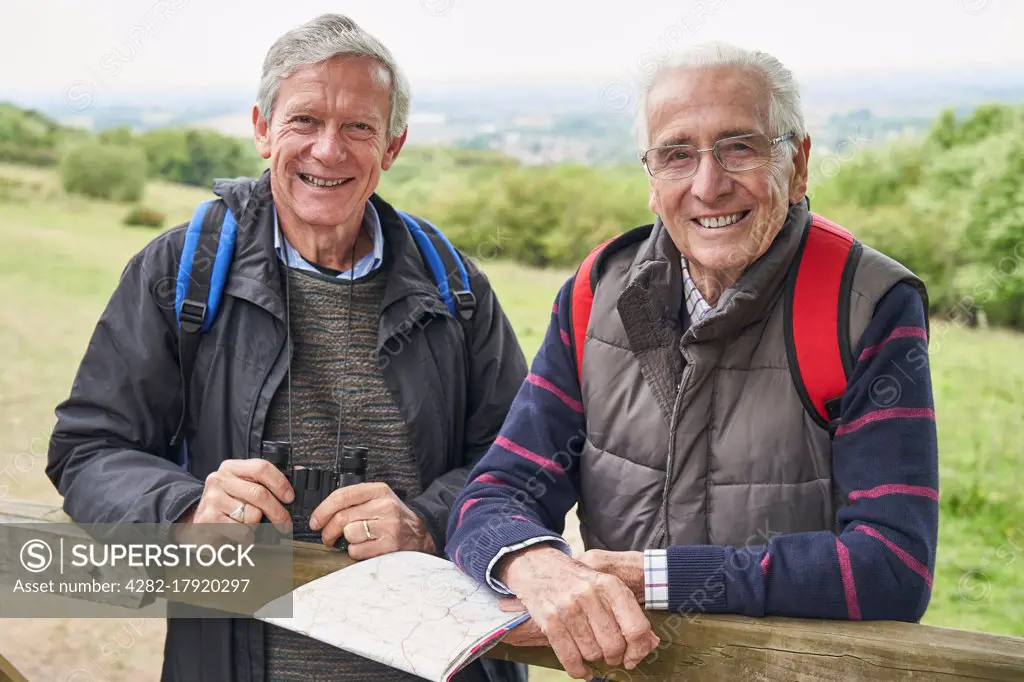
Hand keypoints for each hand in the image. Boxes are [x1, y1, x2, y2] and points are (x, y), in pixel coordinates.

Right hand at [173, 459, 294, 543]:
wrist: (195, 521)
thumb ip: (264, 481)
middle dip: (277, 511)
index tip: (289, 497)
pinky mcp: (209, 519)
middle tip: (285, 523)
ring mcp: (213, 499)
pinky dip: (246, 537)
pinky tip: (239, 534)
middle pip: (259, 494)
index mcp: (231, 467)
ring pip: (251, 514)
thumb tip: (297, 473)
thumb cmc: (226, 504)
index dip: (280, 483)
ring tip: (247, 525)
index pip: (261, 468)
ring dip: (256, 525)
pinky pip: (241, 530)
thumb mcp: (242, 486)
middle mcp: (219, 480)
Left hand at [308, 482, 434, 558]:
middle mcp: (384, 505)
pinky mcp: (389, 545)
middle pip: (342, 518)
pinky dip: (355, 552)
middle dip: (328, 531)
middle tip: (327, 537)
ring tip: (355, 540)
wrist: (421, 533)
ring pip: (349, 534)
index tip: (315, 521)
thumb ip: (355, 501)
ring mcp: (388, 525)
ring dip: (346, 541)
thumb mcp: (379, 500)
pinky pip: (357, 550)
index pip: (343, 495)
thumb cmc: (393, 517)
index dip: (323, 509)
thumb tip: (322, 513)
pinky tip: (365, 548)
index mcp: (378, 490)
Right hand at [496, 545, 659, 679]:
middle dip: (615, 657)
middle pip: (614, 645)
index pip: (636, 628)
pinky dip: (579, 670)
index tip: (633, 656)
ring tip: (591, 649)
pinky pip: (570, 659)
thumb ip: (630, 612)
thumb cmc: (579, 581)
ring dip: (594, 659)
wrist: (538, 567)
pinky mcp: (550, 621)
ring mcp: (568, 608)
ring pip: (592, 654)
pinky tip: (582, 669)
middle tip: (610, 654)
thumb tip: (651, 642)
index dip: (638, 649)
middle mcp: (590, 595)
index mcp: (610, 585)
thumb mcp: (607, 585)